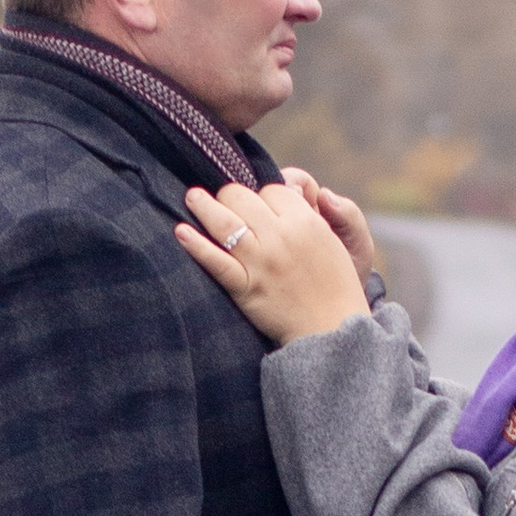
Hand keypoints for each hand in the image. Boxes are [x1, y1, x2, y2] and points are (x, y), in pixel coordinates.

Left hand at [177, 180, 371, 344]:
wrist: (331, 329)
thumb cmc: (335, 283)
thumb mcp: (333, 240)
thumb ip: (309, 213)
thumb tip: (288, 186)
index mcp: (306, 222)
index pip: (272, 189)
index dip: (263, 194)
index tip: (258, 205)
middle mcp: (281, 238)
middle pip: (243, 198)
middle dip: (231, 195)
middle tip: (224, 200)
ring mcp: (261, 263)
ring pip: (225, 222)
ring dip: (203, 205)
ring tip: (192, 197)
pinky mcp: (247, 287)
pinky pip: (217, 262)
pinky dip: (196, 246)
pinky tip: (181, 232)